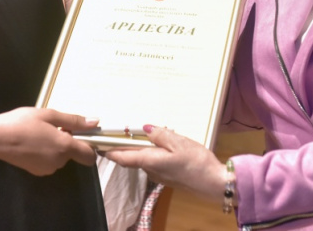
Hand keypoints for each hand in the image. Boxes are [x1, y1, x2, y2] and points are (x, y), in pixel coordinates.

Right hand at [0, 107, 98, 175]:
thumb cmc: (23, 122)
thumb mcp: (49, 115)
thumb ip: (73, 120)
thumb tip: (95, 122)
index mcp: (64, 147)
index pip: (89, 156)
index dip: (89, 145)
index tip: (79, 133)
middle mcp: (59, 162)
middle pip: (73, 154)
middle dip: (67, 141)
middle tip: (51, 126)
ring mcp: (47, 169)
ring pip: (60, 157)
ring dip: (56, 146)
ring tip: (40, 133)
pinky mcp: (37, 172)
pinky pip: (50, 161)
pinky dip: (46, 153)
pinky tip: (33, 142)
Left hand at [105, 125, 226, 199]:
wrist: (214, 184)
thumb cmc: (197, 163)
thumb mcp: (180, 143)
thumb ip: (161, 135)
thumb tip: (145, 129)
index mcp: (151, 161)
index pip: (123, 157)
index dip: (109, 151)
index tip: (98, 144)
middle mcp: (151, 170)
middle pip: (131, 158)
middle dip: (122, 147)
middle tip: (116, 132)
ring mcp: (159, 175)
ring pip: (142, 160)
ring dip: (136, 150)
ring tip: (135, 135)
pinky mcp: (168, 177)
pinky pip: (153, 163)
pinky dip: (149, 154)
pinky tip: (156, 145)